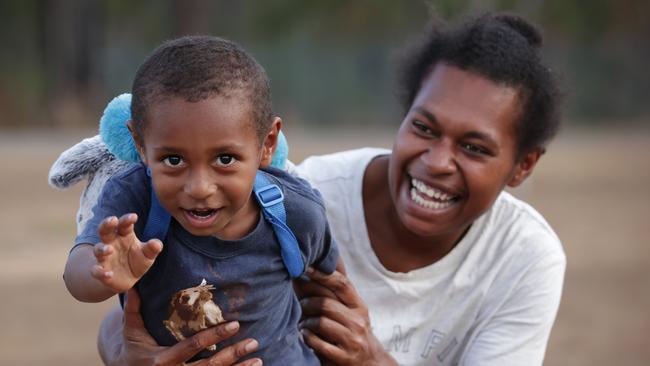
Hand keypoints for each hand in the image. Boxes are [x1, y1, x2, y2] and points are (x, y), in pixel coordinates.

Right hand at [92, 213, 162, 292]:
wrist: (128, 280)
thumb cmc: (138, 261)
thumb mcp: (148, 255)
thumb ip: (152, 249)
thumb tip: (157, 244)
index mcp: (124, 236)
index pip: (124, 225)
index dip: (127, 220)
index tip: (134, 216)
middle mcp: (112, 243)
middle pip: (105, 230)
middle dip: (107, 224)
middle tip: (112, 220)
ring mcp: (104, 257)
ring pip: (98, 249)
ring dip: (102, 249)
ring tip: (110, 249)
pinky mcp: (101, 271)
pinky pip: (96, 270)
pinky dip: (101, 272)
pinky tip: (109, 274)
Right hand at [99, 288, 261, 365]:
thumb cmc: (131, 350)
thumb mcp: (131, 331)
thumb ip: (133, 309)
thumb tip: (131, 284)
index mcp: (162, 361)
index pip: (192, 347)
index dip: (214, 336)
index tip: (235, 324)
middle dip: (233, 355)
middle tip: (253, 342)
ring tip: (258, 359)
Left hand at [297, 262, 396, 365]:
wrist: (370, 362)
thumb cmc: (353, 332)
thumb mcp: (351, 312)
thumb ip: (334, 296)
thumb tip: (308, 274)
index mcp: (359, 306)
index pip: (342, 284)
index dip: (322, 274)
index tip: (306, 267)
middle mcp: (359, 321)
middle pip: (326, 303)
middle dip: (307, 303)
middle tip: (300, 305)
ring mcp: (353, 340)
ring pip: (320, 322)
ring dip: (306, 322)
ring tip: (303, 324)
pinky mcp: (344, 357)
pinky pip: (318, 343)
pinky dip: (308, 337)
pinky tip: (306, 336)